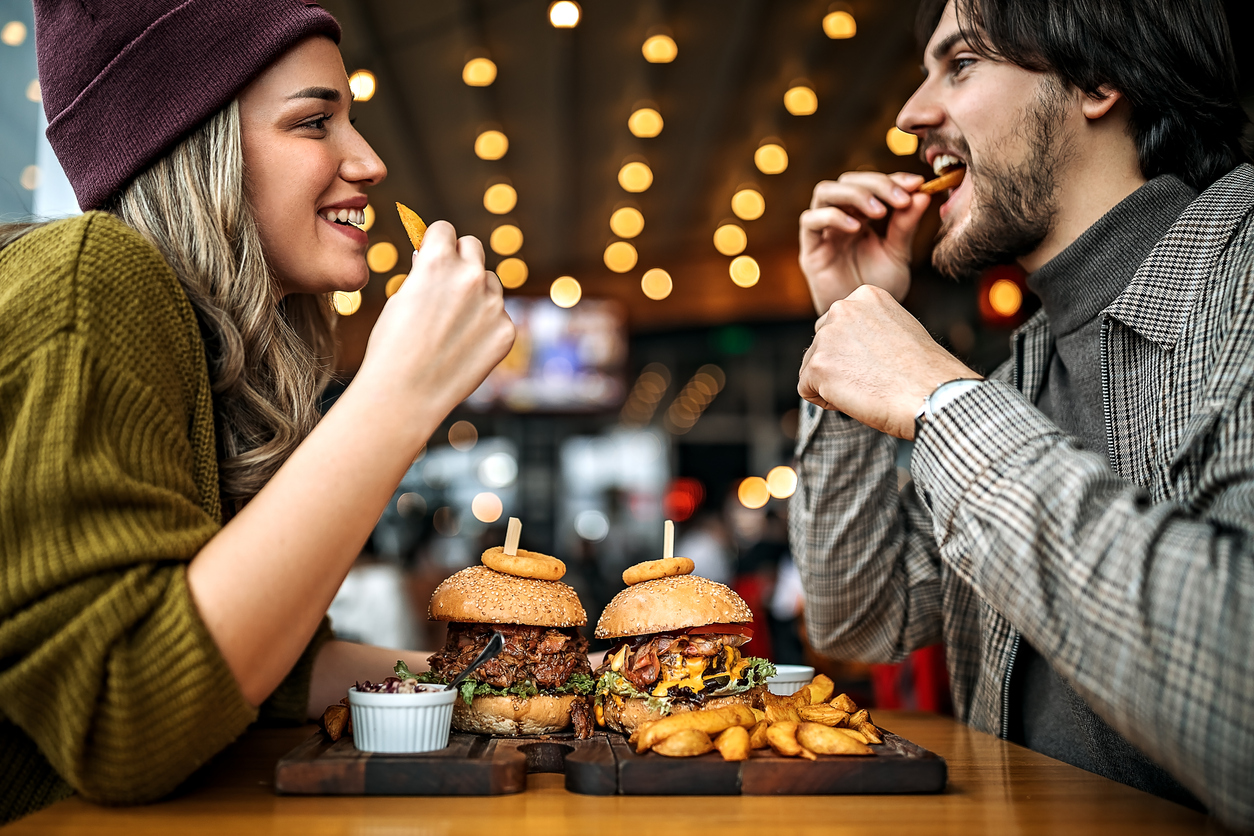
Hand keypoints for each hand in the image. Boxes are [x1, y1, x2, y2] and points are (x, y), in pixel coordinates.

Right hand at [360, 220, 514, 423]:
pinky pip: (499, 316)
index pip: (445, 230)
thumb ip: (425, 274)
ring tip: (452, 324)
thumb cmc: (392, 346)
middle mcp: (471, 276)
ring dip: (476, 294)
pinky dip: (486, 326)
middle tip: (447, 283)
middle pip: (473, 248)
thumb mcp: (400, 298)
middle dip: (460, 259)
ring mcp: (493, 305)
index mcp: (438, 261)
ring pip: (490, 283)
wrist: (405, 394)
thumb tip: (437, 260)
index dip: (436, 243)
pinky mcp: (506, 331)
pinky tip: (464, 347)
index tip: (433, 253)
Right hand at [798, 171, 930, 312]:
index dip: (893, 179)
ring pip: (825, 192)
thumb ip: (906, 225)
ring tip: (879, 211)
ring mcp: (822, 232)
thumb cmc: (878, 288)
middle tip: (901, 198)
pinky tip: (856, 228)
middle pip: (848, 180)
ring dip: (854, 194)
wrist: (862, 321)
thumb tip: (923, 193)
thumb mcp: (898, 253)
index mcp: (861, 216)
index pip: (872, 184)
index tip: (917, 184)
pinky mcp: (809, 249)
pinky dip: (832, 216)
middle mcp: (839, 218)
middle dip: (876, 184)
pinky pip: (810, 221)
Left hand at [798, 285, 979, 439]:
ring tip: (868, 386)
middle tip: (874, 377)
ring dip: (834, 384)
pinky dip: (826, 401)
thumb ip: (868, 328)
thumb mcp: (898, 329)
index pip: (839, 327)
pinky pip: (807, 390)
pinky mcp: (817, 365)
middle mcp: (842, 308)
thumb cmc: (923, 371)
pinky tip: (856, 398)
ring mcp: (827, 336)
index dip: (857, 352)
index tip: (883, 361)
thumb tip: (847, 345)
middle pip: (821, 345)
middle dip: (840, 366)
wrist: (932, 394)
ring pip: (812, 368)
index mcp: (865, 295)